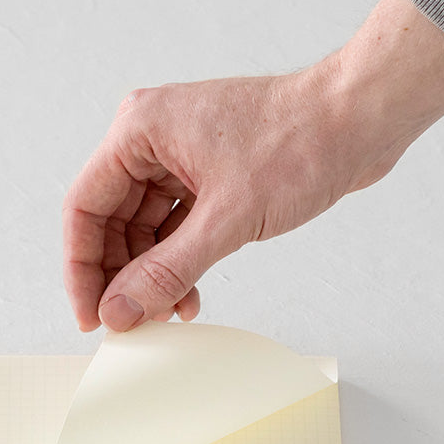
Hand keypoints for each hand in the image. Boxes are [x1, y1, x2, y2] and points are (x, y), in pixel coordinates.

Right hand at [62, 0, 443, 331]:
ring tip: (167, 315)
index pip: (85, 207)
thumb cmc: (300, 144)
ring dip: (152, 275)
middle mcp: (151, 139)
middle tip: (129, 324)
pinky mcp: (207, 173)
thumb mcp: (226, 220)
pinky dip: (179, 261)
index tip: (90, 316)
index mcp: (139, 131)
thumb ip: (166, 272)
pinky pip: (175, 225)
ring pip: (143, 228)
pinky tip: (189, 296)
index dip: (81, 268)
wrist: (362, 119)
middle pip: (111, 221)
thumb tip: (119, 312)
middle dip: (121, 277)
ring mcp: (180, 156)